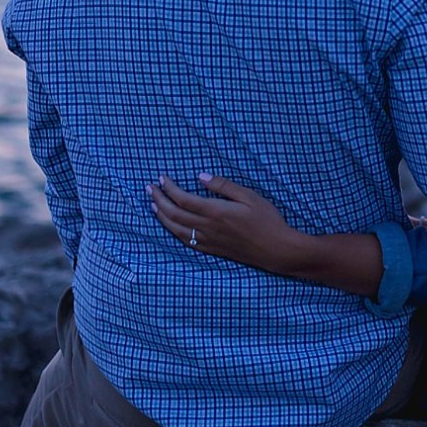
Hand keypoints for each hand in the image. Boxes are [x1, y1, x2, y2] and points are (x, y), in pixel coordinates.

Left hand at [147, 173, 304, 273]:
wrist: (278, 250)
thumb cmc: (267, 220)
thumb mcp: (249, 196)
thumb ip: (223, 186)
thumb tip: (201, 176)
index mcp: (216, 212)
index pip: (183, 199)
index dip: (169, 188)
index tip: (161, 178)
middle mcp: (208, 228)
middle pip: (175, 214)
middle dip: (159, 200)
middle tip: (148, 189)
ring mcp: (210, 241)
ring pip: (177, 230)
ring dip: (162, 216)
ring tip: (153, 205)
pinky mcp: (213, 250)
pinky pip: (187, 242)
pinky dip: (174, 232)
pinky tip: (171, 226)